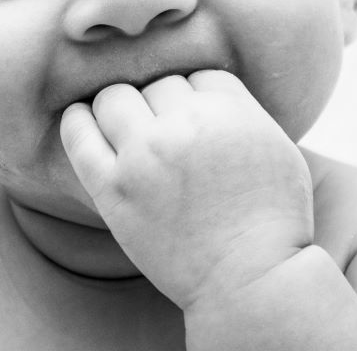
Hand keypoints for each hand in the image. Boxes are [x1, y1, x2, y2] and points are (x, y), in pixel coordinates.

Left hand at [60, 70, 313, 309]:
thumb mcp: (279, 148)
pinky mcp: (115, 189)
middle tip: (170, 135)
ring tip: (126, 128)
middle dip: (164, 105)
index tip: (198, 124)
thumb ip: (243, 110)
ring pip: (114, 97)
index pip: (199, 75)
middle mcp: (185, 124)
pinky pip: (79, 137)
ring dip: (120, 108)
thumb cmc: (272, 220)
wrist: (251, 281)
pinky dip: (76, 122)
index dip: (198, 97)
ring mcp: (146, 155)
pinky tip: (80, 119)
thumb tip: (205, 87)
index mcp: (230, 110)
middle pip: (158, 84)